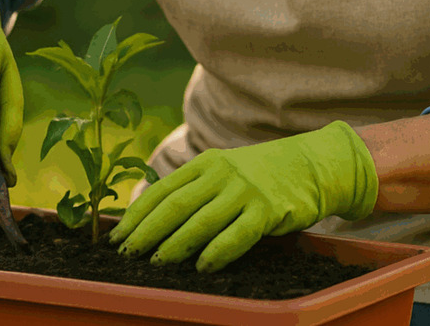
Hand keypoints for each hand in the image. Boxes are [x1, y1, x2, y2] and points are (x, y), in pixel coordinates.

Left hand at [106, 120, 378, 272]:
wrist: (312, 164)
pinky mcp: (267, 210)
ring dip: (174, 245)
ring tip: (157, 263)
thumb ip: (195, 188)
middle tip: (128, 254)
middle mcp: (221, 173)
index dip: (137, 215)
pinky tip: (202, 267)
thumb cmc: (261, 174)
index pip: (162, 189)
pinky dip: (216, 252)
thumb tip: (152, 219)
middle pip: (174, 206)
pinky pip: (236, 235)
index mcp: (205, 163)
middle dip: (147, 232)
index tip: (117, 237)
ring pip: (200, 222)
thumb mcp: (225, 170)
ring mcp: (244, 191)